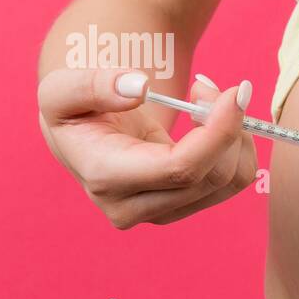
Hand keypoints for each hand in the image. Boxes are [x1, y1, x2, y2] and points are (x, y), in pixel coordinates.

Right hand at [38, 68, 256, 228]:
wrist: (80, 138)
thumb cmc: (74, 110)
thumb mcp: (62, 89)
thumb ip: (94, 85)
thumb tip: (139, 88)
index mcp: (105, 178)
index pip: (180, 168)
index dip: (217, 132)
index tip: (235, 93)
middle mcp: (132, 207)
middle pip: (210, 177)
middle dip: (227, 125)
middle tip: (209, 86)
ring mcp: (159, 214)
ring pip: (227, 182)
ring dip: (235, 135)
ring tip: (207, 100)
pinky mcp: (180, 208)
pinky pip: (230, 183)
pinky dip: (235, 148)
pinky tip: (212, 122)